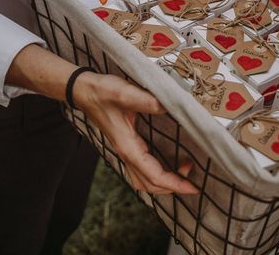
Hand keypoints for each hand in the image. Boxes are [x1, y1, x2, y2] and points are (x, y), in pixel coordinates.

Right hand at [74, 72, 197, 194]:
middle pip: (149, 184)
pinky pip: (142, 169)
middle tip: (194, 182)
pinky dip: (157, 173)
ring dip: (165, 182)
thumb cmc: (102, 92)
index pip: (153, 175)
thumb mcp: (124, 93)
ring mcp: (126, 151)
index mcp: (128, 146)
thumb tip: (169, 106)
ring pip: (144, 180)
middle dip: (173, 187)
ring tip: (185, 172)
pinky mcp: (127, 145)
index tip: (193, 187)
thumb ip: (146, 100)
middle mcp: (126, 153)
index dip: (175, 184)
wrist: (84, 91)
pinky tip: (170, 163)